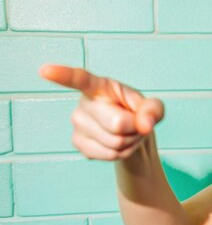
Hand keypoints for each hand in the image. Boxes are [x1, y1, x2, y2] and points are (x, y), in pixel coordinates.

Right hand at [39, 64, 164, 160]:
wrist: (130, 132)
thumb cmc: (138, 112)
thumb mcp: (152, 106)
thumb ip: (153, 110)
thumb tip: (144, 125)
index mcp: (99, 85)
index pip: (79, 79)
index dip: (62, 75)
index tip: (44, 70)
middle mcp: (83, 103)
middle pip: (117, 123)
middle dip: (135, 128)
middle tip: (134, 123)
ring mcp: (77, 124)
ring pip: (115, 142)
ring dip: (130, 142)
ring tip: (127, 132)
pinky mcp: (78, 143)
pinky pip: (109, 155)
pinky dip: (122, 153)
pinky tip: (118, 144)